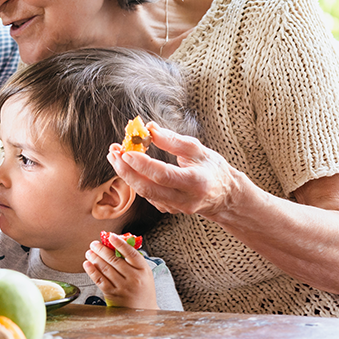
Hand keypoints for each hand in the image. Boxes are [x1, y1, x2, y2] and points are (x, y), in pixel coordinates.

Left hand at [83, 234, 156, 308]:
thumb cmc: (143, 289)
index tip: (111, 236)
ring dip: (95, 258)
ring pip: (105, 269)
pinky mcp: (113, 294)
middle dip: (101, 249)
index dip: (120, 243)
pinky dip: (92, 271)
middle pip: (114, 260)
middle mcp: (133, 278)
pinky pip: (100, 280)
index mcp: (143, 270)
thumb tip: (117, 244)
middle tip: (94, 244)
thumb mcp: (144, 273)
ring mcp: (122, 287)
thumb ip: (133, 260)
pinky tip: (87, 264)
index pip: (131, 253)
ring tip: (89, 252)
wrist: (143, 311)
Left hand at [107, 123, 240, 218]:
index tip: (126, 152)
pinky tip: (129, 168)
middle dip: (126, 171)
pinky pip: (149, 196)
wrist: (224, 195)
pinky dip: (136, 181)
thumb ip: (173, 140)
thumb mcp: (197, 149)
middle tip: (113, 153)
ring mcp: (177, 208)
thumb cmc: (212, 168)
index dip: (142, 164)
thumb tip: (150, 129)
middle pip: (149, 188)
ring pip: (145, 194)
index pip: (163, 175)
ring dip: (127, 175)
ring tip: (115, 156)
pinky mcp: (170, 210)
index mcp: (196, 181)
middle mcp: (186, 199)